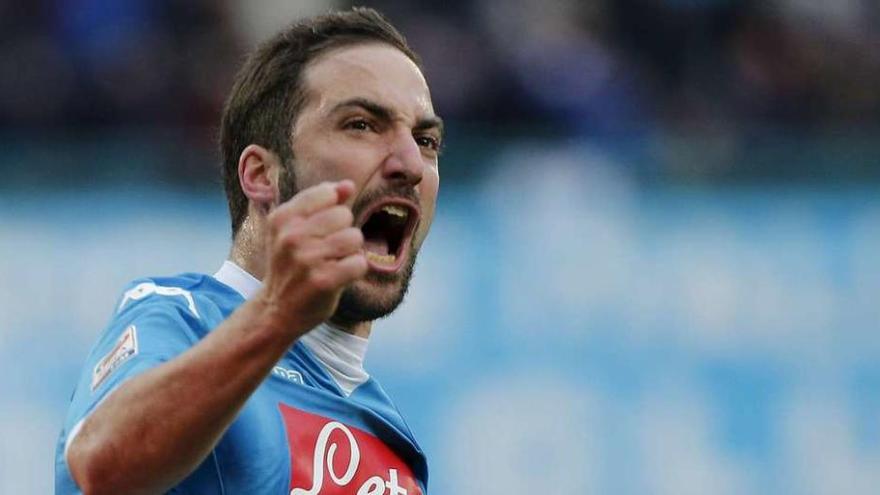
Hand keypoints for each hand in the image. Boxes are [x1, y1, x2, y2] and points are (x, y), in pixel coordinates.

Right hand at [260, 180, 366, 333]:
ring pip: (355, 237)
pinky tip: (339, 277)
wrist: (276, 310)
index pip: (328, 193)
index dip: (332, 211)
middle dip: (342, 232)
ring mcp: (307, 259)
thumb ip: (322, 203)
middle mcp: (291, 236)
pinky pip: (359, 263)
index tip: (319, 230)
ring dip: (350, 252)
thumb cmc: (291, 265)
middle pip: (344, 215)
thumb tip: (348, 185)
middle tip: (325, 252)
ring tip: (333, 264)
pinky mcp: (323, 281)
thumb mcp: (295, 229)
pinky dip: (355, 270)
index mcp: (282, 218)